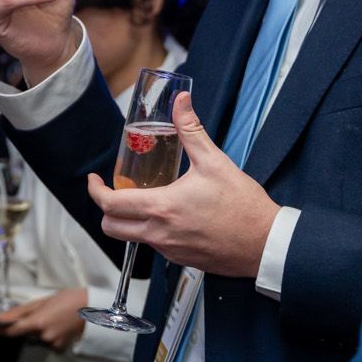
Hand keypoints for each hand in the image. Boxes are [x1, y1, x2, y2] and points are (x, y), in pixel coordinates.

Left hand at [0, 287, 87, 350]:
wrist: (93, 309)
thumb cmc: (68, 299)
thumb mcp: (43, 300)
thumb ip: (20, 311)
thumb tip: (1, 317)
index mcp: (38, 321)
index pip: (13, 331)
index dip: (3, 330)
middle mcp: (43, 336)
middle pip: (26, 334)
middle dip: (28, 326)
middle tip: (41, 314)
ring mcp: (52, 343)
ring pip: (37, 338)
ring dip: (39, 331)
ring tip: (53, 318)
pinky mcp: (60, 348)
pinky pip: (47, 342)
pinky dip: (49, 335)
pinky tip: (59, 326)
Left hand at [86, 92, 276, 277]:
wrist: (266, 243)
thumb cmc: (243, 207)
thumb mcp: (214, 162)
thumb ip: (191, 130)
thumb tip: (180, 102)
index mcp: (162, 208)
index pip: (111, 205)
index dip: (95, 191)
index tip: (95, 180)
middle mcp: (160, 233)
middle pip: (111, 228)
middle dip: (106, 209)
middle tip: (114, 191)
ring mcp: (170, 250)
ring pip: (132, 238)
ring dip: (130, 220)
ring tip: (145, 199)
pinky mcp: (182, 259)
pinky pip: (155, 246)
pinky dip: (152, 231)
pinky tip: (171, 215)